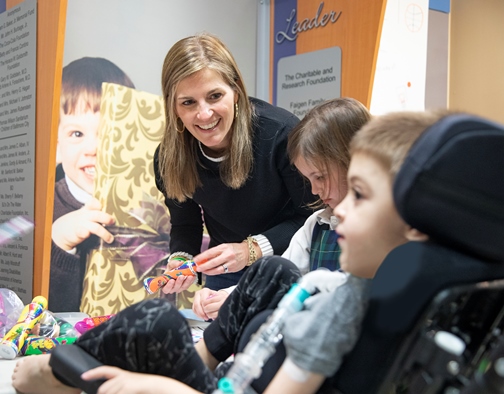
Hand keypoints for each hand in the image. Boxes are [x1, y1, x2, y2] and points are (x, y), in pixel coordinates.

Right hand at [52, 197, 114, 250]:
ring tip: (110, 239)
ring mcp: (81, 224)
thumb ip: (98, 213)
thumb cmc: (79, 222)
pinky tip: (87, 234)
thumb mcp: (86, 214)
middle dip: (106, 218)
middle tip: (113, 222)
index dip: (97, 204)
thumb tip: (115, 217)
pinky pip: (81, 232)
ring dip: (104, 233)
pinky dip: (84, 232)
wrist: (61, 231)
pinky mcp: (77, 233)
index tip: (103, 206)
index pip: (93, 203)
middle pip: (97, 215)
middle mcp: (85, 216)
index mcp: (88, 210)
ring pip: (94, 227)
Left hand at [81, 366, 199, 393]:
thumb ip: (122, 386)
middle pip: (103, 389)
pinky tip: (122, 393)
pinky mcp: (128, 387)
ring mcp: (125, 382)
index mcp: (123, 374)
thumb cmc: (146, 389)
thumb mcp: (132, 385)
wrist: (160, 387)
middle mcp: (123, 376)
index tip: (83, 376)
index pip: (106, 370)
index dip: (94, 373)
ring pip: (108, 393)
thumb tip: (107, 391)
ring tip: (127, 391)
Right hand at [159, 257, 198, 293]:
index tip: (172, 280)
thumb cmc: (172, 267)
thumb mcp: (171, 264)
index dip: (168, 286)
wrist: (178, 267)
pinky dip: (191, 281)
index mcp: (165, 285)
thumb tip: (180, 263)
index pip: (166, 289)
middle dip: (179, 282)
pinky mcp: (185, 286)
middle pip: (175, 288)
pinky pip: (189, 285)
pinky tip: (193, 276)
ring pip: (183, 287)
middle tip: (181, 276)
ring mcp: (179, 288)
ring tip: (189, 276)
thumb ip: (174, 264)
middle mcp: (172, 288)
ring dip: (186, 282)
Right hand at [192, 288, 228, 319]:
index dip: (205, 308)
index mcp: (205, 291)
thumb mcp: (218, 299)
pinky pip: (194, 309)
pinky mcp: (194, 302)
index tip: (209, 313)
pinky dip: (197, 314)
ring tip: (205, 318)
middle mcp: (199, 293)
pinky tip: (202, 317)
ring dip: (199, 314)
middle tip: (206, 318)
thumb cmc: (217, 297)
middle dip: (201, 313)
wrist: (215, 296)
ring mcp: (195, 297)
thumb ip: (216, 304)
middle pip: (197, 304)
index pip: (203, 301)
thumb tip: (214, 315)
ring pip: (194, 307)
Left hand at [194, 243, 251, 274]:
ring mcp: (230, 263)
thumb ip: (215, 252)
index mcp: (223, 247)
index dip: (201, 257)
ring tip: (203, 271)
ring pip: (217, 269)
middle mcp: (227, 255)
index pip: (210, 253)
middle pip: (212, 262)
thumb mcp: (224, 247)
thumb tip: (204, 259)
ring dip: (208, 271)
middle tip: (198, 268)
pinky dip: (215, 272)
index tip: (195, 260)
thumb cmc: (234, 249)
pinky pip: (221, 272)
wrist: (247, 252)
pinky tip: (211, 272)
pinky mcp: (232, 269)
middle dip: (203, 266)